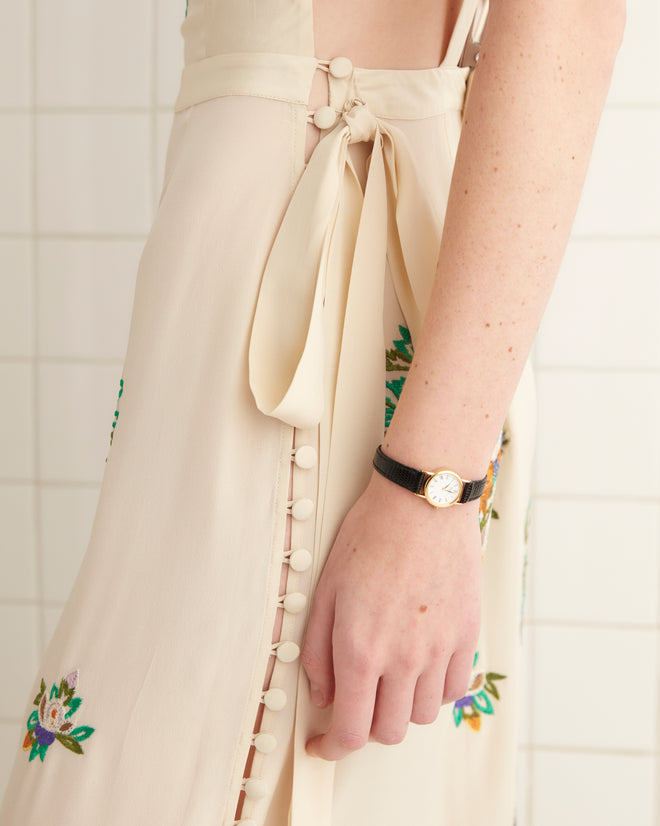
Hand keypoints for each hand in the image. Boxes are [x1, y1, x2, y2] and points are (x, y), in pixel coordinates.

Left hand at [301, 469, 481, 760]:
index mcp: (361, 649)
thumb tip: (324, 696)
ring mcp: (440, 649)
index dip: (332, 748)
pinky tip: (421, 666)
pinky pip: (455, 688)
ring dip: (402, 707)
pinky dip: (435, 690)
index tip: (324, 745)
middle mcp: (403, 659)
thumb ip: (317, 651)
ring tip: (390, 677)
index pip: (351, 731)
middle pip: (389, 731)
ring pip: (424, 715)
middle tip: (357, 701)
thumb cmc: (369, 539)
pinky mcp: (467, 635)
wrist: (422, 503)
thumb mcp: (325, 590)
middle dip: (366, 726)